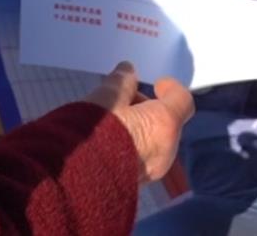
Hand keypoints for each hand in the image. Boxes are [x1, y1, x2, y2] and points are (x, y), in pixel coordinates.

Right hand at [85, 62, 194, 183]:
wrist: (73, 178)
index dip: (171, 89)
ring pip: (154, 143)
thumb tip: (128, 72)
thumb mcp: (106, 97)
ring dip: (140, 130)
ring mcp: (151, 171)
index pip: (183, 101)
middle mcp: (164, 151)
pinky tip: (107, 143)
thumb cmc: (93, 133)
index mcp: (164, 125)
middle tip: (124, 101)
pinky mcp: (136, 184)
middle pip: (167, 122)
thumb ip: (121, 82)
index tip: (157, 84)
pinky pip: (141, 160)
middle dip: (148, 109)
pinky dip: (132, 148)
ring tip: (110, 122)